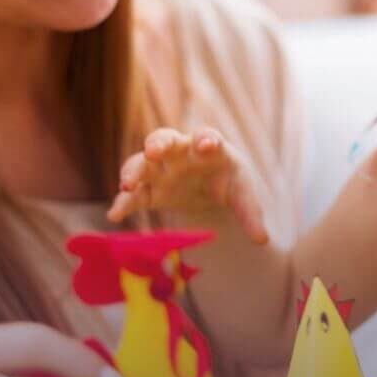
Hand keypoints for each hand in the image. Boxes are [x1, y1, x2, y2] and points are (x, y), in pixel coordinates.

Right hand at [107, 127, 268, 243]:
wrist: (212, 188)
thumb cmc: (228, 181)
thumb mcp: (243, 194)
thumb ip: (251, 213)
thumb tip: (261, 240)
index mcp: (207, 146)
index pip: (205, 136)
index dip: (205, 139)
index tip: (207, 145)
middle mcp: (179, 152)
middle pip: (163, 139)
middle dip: (158, 143)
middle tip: (154, 151)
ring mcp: (161, 169)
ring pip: (141, 163)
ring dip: (133, 171)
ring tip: (127, 186)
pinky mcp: (150, 190)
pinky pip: (133, 195)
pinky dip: (123, 203)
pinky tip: (115, 215)